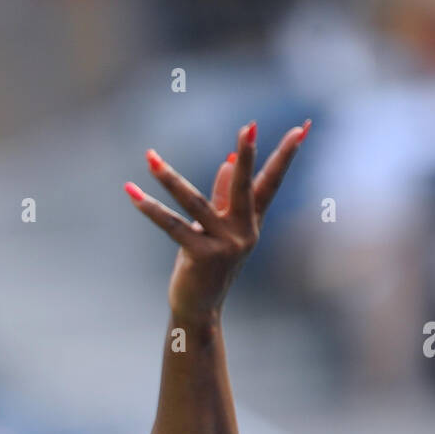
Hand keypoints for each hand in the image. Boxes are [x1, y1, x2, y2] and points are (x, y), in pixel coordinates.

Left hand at [124, 119, 309, 314]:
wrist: (199, 307)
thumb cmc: (208, 264)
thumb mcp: (218, 228)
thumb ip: (223, 196)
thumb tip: (228, 163)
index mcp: (251, 220)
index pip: (271, 182)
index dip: (285, 155)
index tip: (302, 128)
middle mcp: (244, 231)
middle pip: (244, 186)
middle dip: (247, 155)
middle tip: (250, 126)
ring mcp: (226, 245)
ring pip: (194, 203)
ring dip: (169, 179)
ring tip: (150, 157)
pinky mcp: (203, 257)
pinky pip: (173, 227)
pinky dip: (150, 210)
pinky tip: (132, 193)